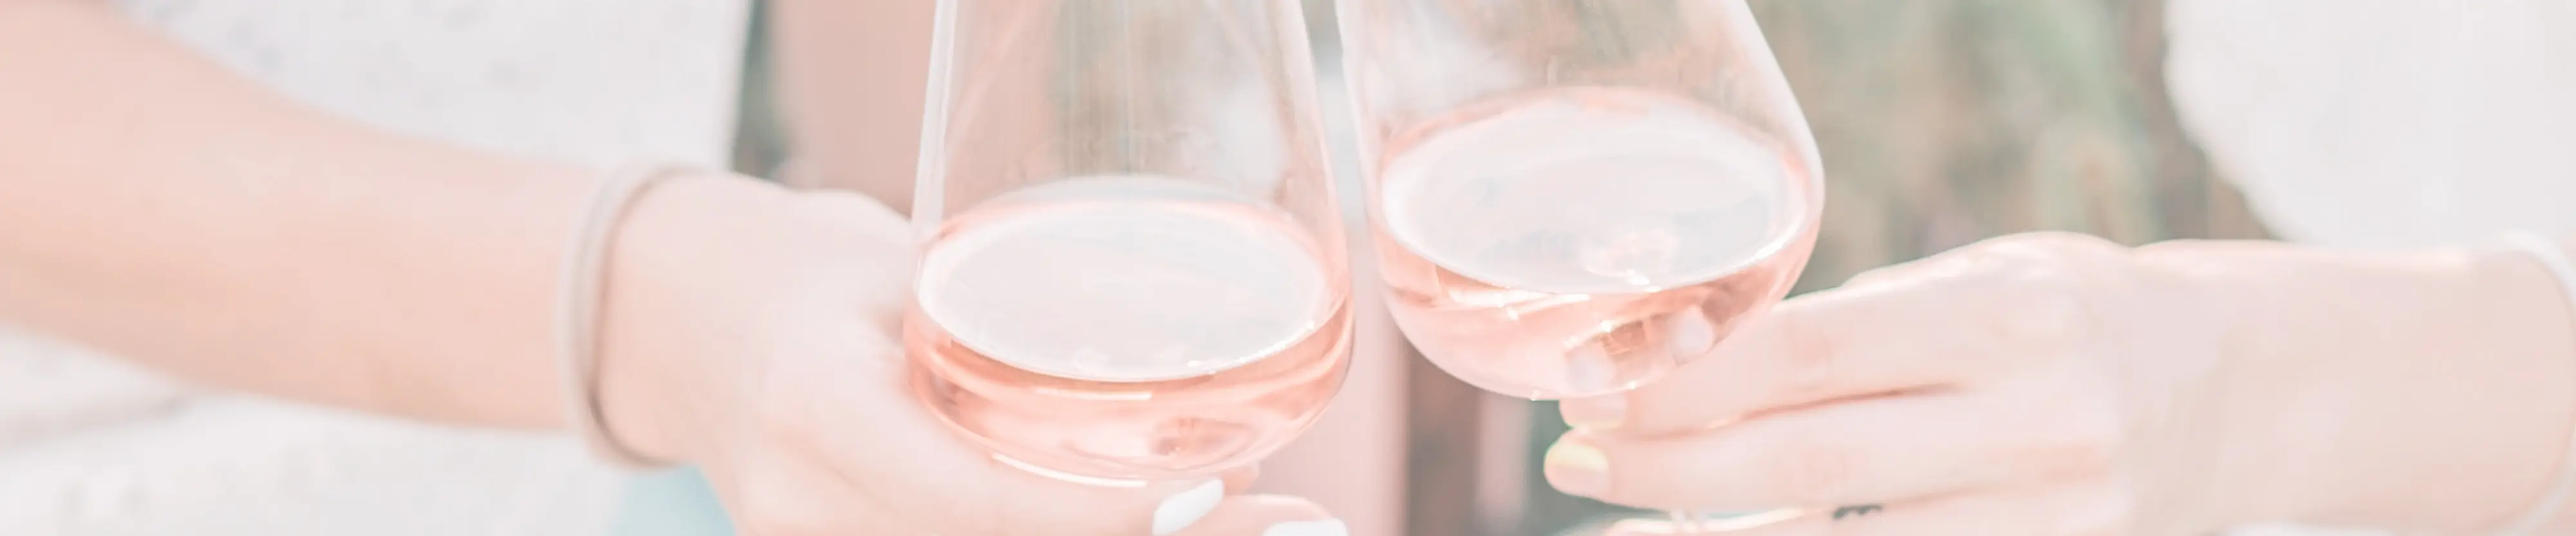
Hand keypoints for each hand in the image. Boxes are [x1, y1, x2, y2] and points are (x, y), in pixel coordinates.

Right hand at [589, 176, 1343, 535]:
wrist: (690, 329)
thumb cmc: (819, 283)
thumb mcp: (903, 277)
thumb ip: (1011, 328)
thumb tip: (1187, 364)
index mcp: (819, 411)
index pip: (981, 495)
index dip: (1104, 509)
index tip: (1214, 487)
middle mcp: (805, 509)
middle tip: (1284, 524)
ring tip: (1253, 528)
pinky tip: (1149, 531)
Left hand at [1546, 232, 2575, 534]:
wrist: (2241, 395)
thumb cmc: (2071, 319)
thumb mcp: (1979, 283)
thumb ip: (1852, 323)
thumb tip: (1679, 353)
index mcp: (2011, 316)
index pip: (1810, 352)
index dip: (1684, 380)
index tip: (1592, 383)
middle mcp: (2042, 421)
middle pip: (1810, 465)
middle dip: (1670, 469)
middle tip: (1577, 458)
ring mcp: (2060, 516)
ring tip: (1627, 509)